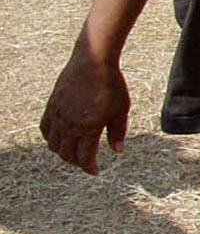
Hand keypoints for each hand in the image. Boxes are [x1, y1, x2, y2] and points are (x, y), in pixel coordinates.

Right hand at [41, 43, 131, 175]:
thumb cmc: (112, 84)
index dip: (90, 168)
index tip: (95, 171)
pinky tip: (60, 138)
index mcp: (88, 128)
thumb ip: (118, 132)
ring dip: (63, 152)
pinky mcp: (51, 106)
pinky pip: (45, 129)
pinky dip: (51, 138)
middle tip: (86, 162)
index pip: (84, 157)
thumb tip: (117, 151)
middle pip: (67, 154)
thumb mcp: (121, 109)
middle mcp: (69, 124)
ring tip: (74, 151)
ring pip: (53, 144)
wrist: (93, 61)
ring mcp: (57, 115)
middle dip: (77, 162)